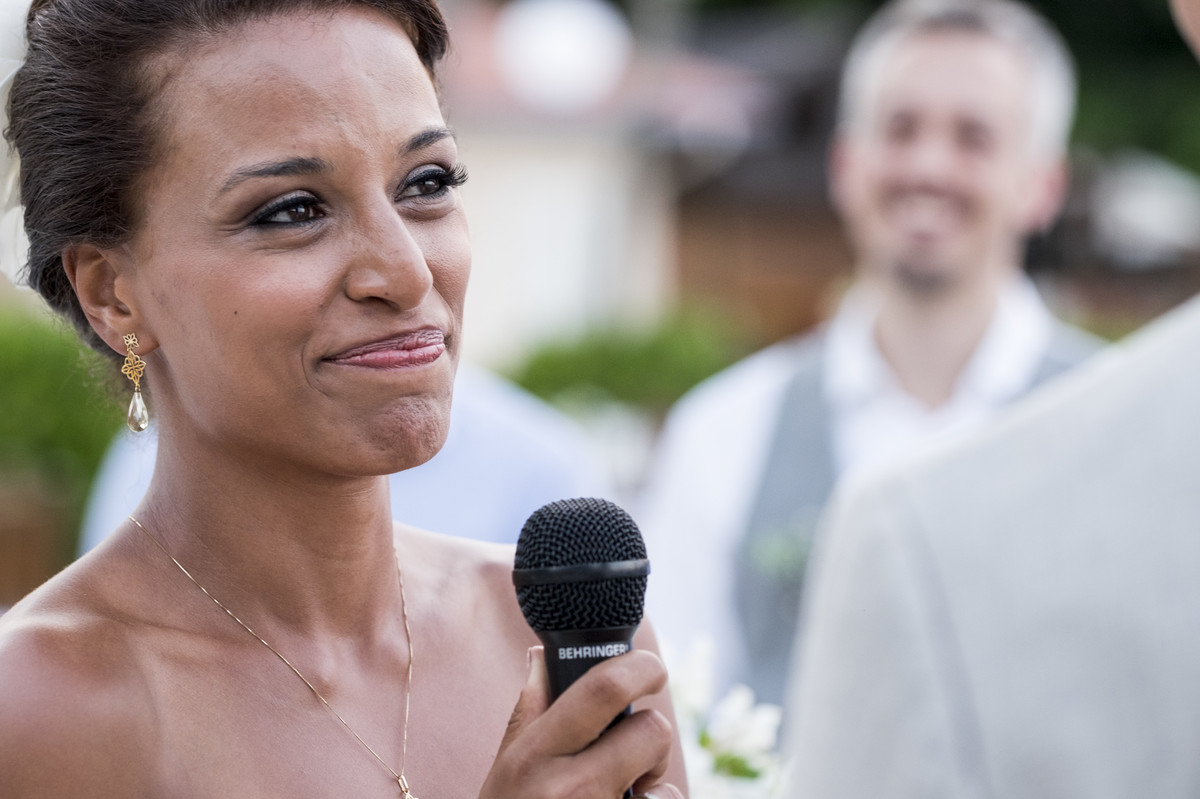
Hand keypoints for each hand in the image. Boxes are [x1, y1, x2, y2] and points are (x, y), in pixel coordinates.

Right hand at [480, 646, 681, 798]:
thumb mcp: (505, 770)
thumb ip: (529, 712)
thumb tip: (543, 656)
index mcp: (534, 754)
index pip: (601, 689)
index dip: (639, 666)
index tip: (650, 667)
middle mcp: (568, 788)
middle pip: (652, 731)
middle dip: (650, 736)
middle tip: (630, 751)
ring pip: (665, 786)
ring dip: (652, 788)